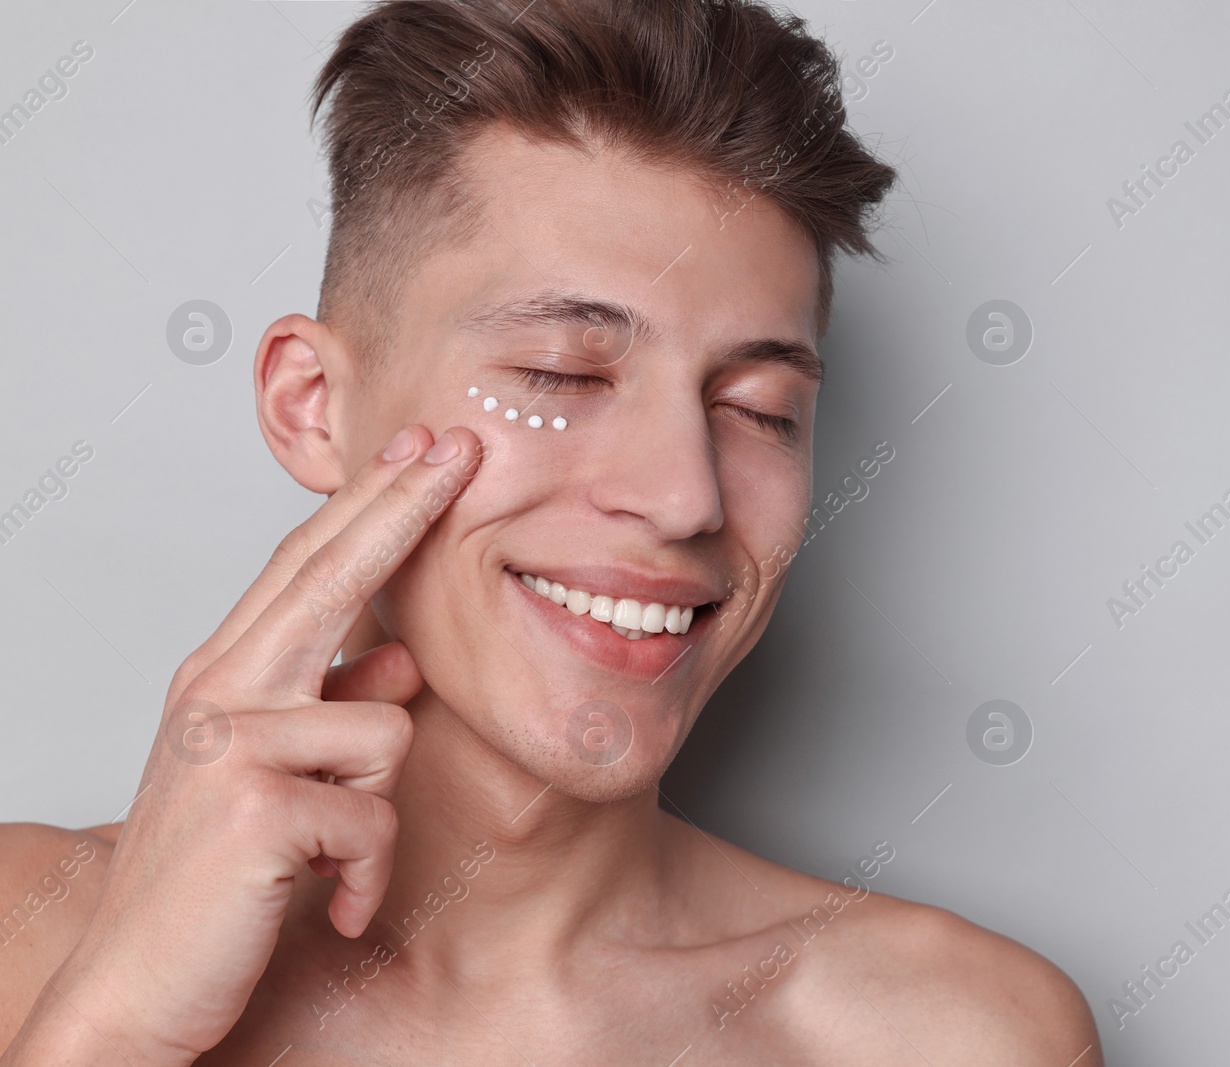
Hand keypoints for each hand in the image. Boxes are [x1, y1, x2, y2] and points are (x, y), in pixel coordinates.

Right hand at [6, 425, 480, 1065]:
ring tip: (327, 862)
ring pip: (386, 728)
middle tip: (458, 448)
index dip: (368, 506)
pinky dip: (367, 876)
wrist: (133, 992)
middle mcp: (217, 693)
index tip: (422, 452)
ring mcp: (230, 744)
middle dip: (402, 507)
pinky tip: (328, 903)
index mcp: (221, 681)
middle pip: (328, 577)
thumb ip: (330, 713)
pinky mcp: (256, 807)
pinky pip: (376, 818)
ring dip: (374, 812)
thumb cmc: (212, 884)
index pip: (304, 570)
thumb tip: (400, 662)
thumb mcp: (274, 783)